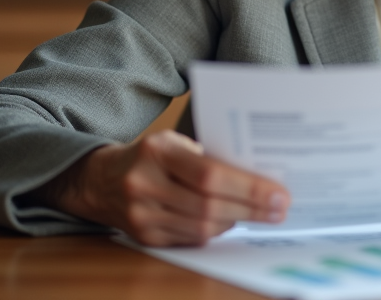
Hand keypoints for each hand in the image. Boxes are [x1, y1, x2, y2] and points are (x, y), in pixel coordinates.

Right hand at [28, 130, 289, 246]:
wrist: (100, 179)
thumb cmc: (150, 155)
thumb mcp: (175, 141)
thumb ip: (208, 155)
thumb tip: (258, 174)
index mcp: (157, 150)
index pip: (210, 175)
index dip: (248, 188)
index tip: (278, 194)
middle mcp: (144, 183)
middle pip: (209, 205)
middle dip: (251, 208)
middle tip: (280, 209)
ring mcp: (141, 214)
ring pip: (201, 226)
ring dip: (237, 221)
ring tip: (262, 214)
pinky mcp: (143, 236)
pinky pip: (190, 239)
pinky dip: (215, 231)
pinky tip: (232, 222)